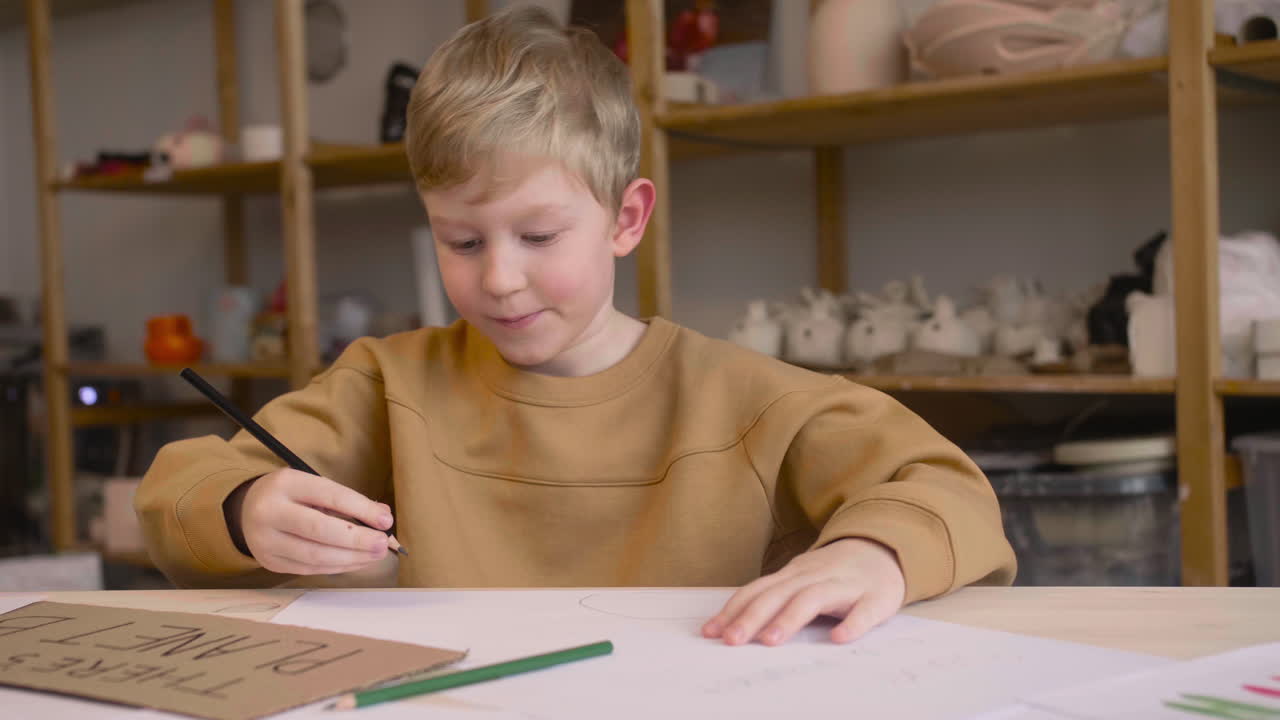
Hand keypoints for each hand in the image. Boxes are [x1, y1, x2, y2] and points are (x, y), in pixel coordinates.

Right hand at [223, 468, 394, 575]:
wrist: (248, 509)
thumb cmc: (292, 495)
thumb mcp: (313, 486)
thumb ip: (347, 500)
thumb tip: (382, 517)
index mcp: (286, 484)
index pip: (329, 496)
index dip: (361, 510)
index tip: (386, 521)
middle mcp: (270, 511)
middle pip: (319, 529)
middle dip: (357, 540)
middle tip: (381, 544)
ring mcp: (266, 540)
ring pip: (315, 555)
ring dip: (351, 558)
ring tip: (374, 555)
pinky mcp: (269, 562)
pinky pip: (309, 568)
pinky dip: (337, 567)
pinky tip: (356, 562)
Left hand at [701, 538, 905, 645]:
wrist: (885, 550)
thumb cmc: (834, 574)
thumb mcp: (800, 580)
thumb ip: (774, 598)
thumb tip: (734, 624)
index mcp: (794, 575)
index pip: (758, 590)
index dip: (733, 610)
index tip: (710, 631)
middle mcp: (815, 576)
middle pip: (779, 594)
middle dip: (752, 617)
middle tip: (731, 640)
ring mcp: (845, 585)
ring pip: (814, 599)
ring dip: (790, 619)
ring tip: (770, 641)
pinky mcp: (875, 597)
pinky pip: (863, 611)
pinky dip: (851, 624)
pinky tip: (838, 638)